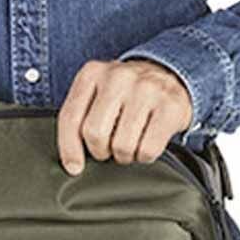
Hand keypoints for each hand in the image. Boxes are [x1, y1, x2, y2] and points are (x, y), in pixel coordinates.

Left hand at [56, 58, 193, 175]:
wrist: (169, 76)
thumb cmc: (126, 93)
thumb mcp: (97, 94)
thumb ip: (79, 118)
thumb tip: (72, 163)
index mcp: (92, 73)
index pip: (70, 117)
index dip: (69, 148)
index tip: (74, 166)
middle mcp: (118, 77)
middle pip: (95, 133)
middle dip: (101, 150)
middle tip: (110, 146)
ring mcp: (146, 89)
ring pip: (122, 146)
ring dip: (124, 155)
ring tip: (130, 143)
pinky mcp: (170, 106)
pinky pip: (148, 149)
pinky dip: (145, 156)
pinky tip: (146, 143)